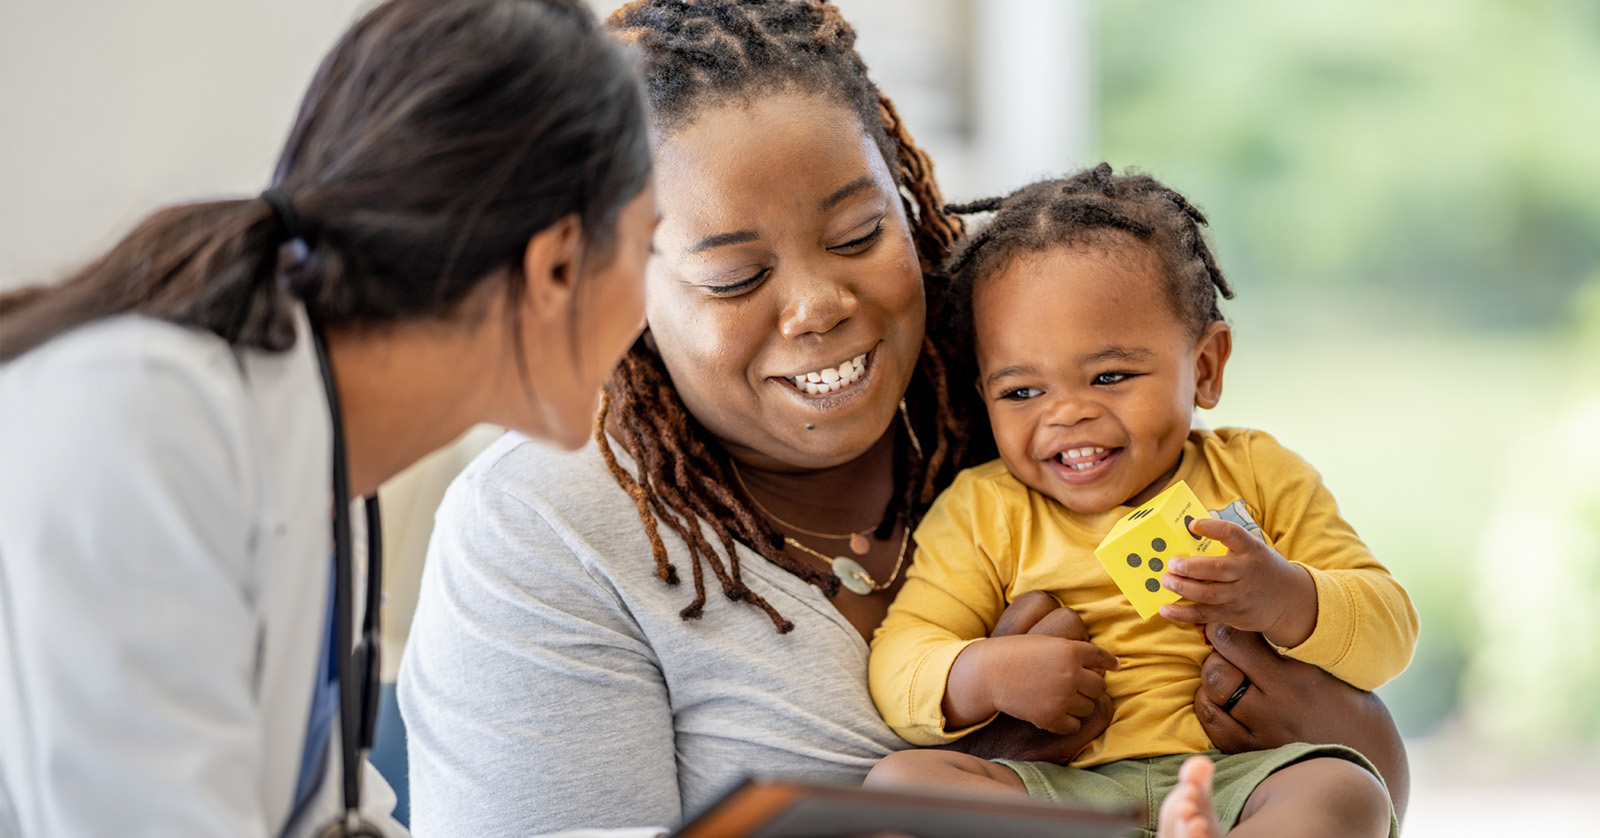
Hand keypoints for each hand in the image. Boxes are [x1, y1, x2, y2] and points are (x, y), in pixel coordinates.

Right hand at [938, 592, 1112, 763]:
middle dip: (1090, 687)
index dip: (1108, 662)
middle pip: (1099, 687)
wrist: (989, 673)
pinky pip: (1074, 726)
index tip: (1114, 666)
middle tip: (1074, 686)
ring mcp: (1061, 697)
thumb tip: (1107, 666)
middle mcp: (1070, 674)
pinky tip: (1055, 713)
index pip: (1101, 658)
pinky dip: (1067, 722)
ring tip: (1062, 698)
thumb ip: (1074, 652)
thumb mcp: (1046, 643)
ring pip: (1089, 707)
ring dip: (1080, 704)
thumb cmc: (1016, 654)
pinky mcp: (1051, 718)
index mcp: (1069, 651)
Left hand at [1157, 517, 1316, 647]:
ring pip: (1209, 594)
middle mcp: (1247, 573)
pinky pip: (1205, 615)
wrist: (1288, 600)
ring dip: (1183, 588)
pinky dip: (1183, 613)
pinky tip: (1165, 609)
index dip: (1212, 528)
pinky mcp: (1233, 614)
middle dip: (1191, 566)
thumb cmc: (1259, 568)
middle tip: (1171, 563)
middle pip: (1218, 569)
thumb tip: (1188, 530)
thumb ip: (1227, 543)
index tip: (1192, 525)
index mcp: (1252, 550)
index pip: (1233, 534)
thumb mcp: (1252, 550)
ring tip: (1165, 581)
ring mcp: (1240, 596)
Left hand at [1194, 623, 1409, 822]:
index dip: (1225, 629)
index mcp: (1297, 678)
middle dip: (1215, 655)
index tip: (1227, 626)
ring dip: (1211, 681)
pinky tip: (1221, 702)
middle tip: (1225, 652)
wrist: (1367, 764)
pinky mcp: (1251, 755)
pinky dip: (1209, 707)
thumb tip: (1254, 620)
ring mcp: (1261, 734)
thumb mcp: (1328, 672)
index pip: (1238, 641)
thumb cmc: (1351, 710)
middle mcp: (1275, 706)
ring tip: (1226, 677)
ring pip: (1210, 695)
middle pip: (1217, 669)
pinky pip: (1213, 725)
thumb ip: (1292, 650)